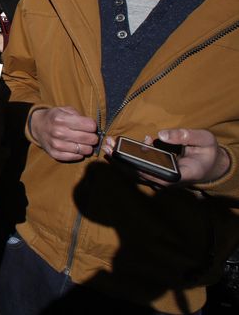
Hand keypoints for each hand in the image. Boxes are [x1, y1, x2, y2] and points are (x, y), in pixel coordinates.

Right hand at [29, 106, 98, 161]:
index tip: (91, 126)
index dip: (93, 126)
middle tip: (91, 136)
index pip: (89, 125)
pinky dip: (79, 154)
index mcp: (61, 119)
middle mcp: (58, 132)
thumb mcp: (65, 110)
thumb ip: (79, 116)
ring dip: (87, 147)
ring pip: (83, 150)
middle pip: (88, 139)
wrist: (37, 126)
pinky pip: (74, 157)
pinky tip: (77, 149)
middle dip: (93, 138)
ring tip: (84, 143)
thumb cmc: (55, 117)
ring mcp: (56, 144)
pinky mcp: (55, 154)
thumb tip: (93, 127)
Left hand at [104, 129, 230, 186]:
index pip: (159, 175)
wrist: (209, 165)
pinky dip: (126, 159)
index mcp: (182, 175)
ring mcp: (160, 180)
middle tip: (109, 145)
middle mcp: (168, 181)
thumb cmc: (207, 152)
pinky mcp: (155, 175)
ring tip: (108, 144)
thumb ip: (184, 136)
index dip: (142, 168)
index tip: (127, 156)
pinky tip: (116, 147)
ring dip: (121, 159)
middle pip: (142, 174)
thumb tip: (160, 135)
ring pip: (136, 172)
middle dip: (123, 160)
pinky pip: (138, 169)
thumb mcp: (204, 139)